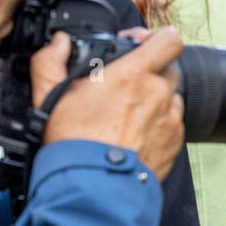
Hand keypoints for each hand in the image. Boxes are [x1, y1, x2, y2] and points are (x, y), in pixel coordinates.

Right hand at [36, 28, 185, 180]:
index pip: (168, 39)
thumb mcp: (50, 96)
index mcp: (135, 74)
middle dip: (150, 72)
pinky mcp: (175, 143)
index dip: (155, 38)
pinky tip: (134, 137)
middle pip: (169, 68)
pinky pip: (172, 125)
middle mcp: (159, 93)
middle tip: (126, 86)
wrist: (92, 188)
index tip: (138, 46)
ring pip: (171, 98)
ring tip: (126, 117)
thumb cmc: (74, 144)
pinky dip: (158, 126)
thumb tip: (58, 43)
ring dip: (155, 101)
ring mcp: (170, 119)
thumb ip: (51, 61)